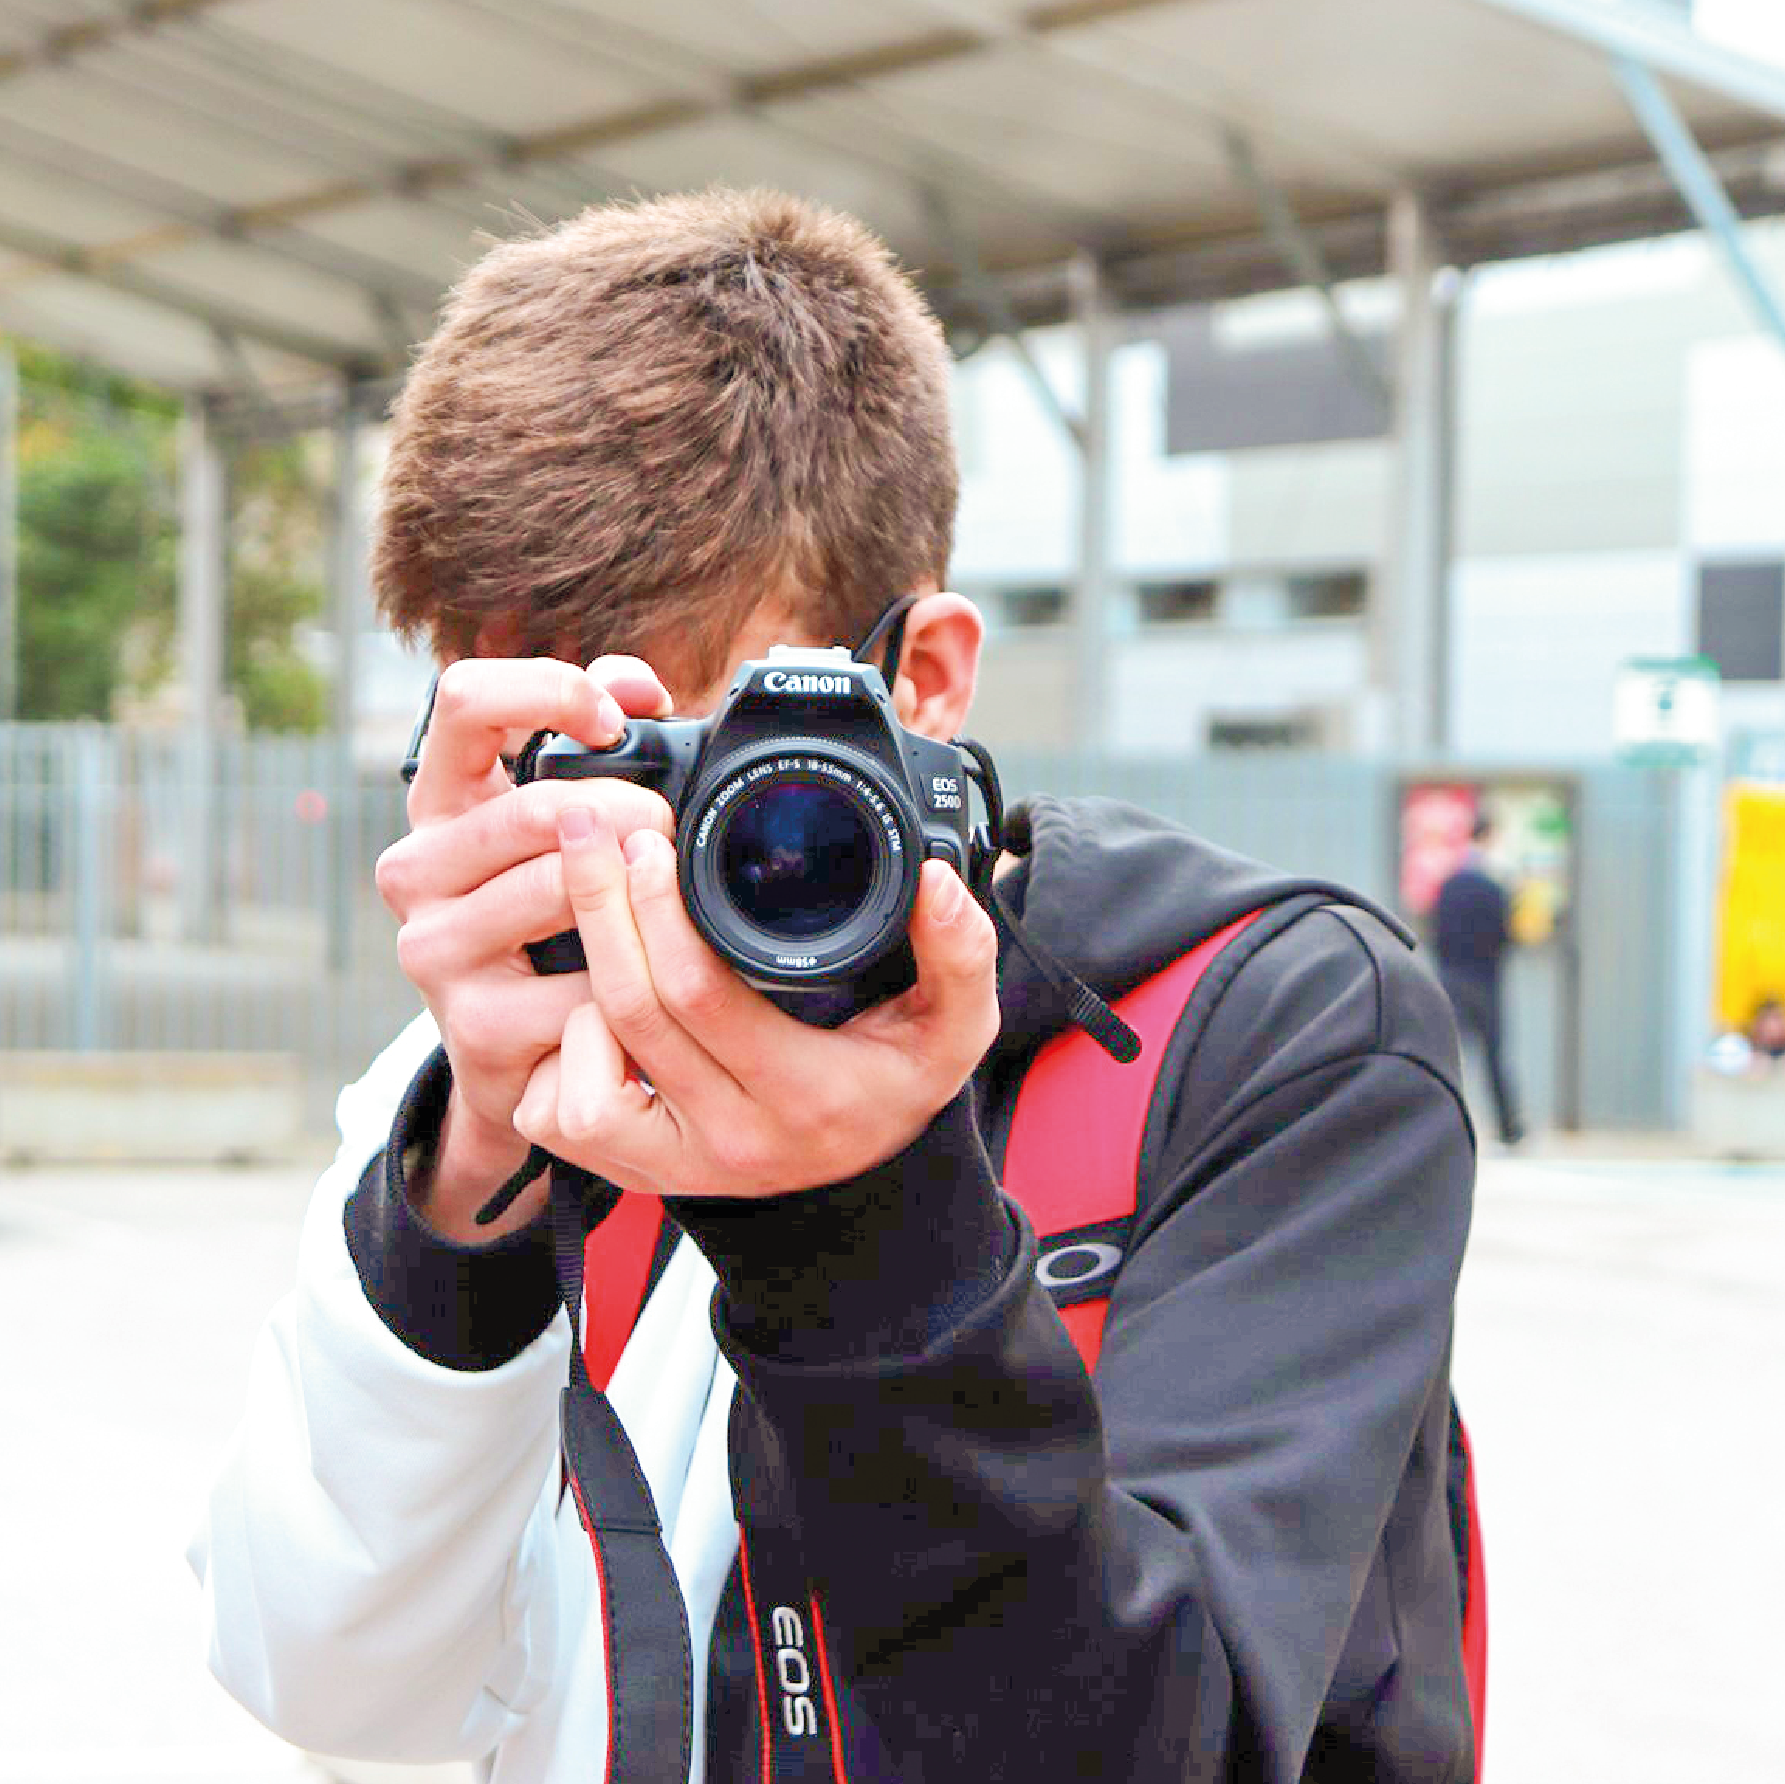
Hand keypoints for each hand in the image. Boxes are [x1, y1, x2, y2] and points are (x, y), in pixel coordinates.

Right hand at [374, 655, 675, 1237]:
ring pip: (559, 890)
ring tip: (671, 899)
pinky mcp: (471, 1026)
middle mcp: (415, 868)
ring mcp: (433, 950)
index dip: (548, 690)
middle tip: (671, 830)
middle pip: (534, 808)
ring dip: (636, 892)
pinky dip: (633, 980)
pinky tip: (650, 982)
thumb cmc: (554, 922)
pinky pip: (583, 987)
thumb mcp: (563, 825)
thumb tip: (639, 684)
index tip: (616, 723)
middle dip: (629, 812)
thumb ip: (594, 734)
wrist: (520, 1062)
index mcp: (439, 802)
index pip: (462, 700)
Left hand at [512, 804, 1000, 1198]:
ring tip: (598, 914)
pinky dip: (562, 1051)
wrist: (863, 1181)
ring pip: (582, 1064)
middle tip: (589, 829)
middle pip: (628, 1010)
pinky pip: (556, 1114)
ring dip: (580, 980)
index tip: (649, 840)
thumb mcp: (956, 1024)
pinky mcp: (630, 1173)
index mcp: (805, 1095)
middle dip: (596, 902)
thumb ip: (962, 953)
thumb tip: (935, 881)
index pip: (699, 994)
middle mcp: (732, 1139)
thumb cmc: (896, 1081)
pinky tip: (597, 1005)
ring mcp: (674, 1164)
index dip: (659, 907)